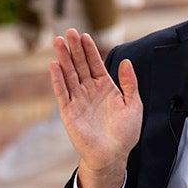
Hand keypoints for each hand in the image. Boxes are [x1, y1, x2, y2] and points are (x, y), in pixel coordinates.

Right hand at [49, 29, 141, 187]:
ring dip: (63, 58)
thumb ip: (130, 83)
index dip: (90, 50)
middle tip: (69, 31)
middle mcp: (90, 91)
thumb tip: (127, 62)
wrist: (113, 155)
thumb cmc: (125, 133)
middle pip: (80, 65)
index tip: (85, 35)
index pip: (95, 64)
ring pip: (69, 75)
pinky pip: (62, 92)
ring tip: (58, 41)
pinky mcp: (69, 112)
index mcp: (105, 88)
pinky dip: (58, 79)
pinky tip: (54, 64)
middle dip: (74, 49)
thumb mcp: (133, 105)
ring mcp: (78, 100)